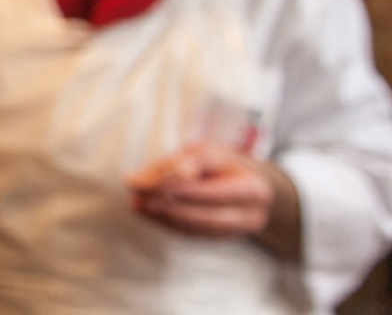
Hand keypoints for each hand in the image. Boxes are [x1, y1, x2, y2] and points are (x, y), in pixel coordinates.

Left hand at [126, 142, 300, 259]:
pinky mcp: (224, 238)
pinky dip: (170, 224)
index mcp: (253, 188)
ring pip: (198, 229)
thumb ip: (174, 165)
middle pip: (206, 216)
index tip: (144, 185)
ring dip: (164, 218)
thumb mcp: (203, 153)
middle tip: (138, 199)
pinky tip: (149, 213)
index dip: (176, 189)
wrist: (248, 182)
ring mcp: (240, 231)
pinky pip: (195, 235)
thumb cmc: (222, 163)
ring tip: (138, 205)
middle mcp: (251, 215)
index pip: (211, 192)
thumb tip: (139, 182)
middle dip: (168, 208)